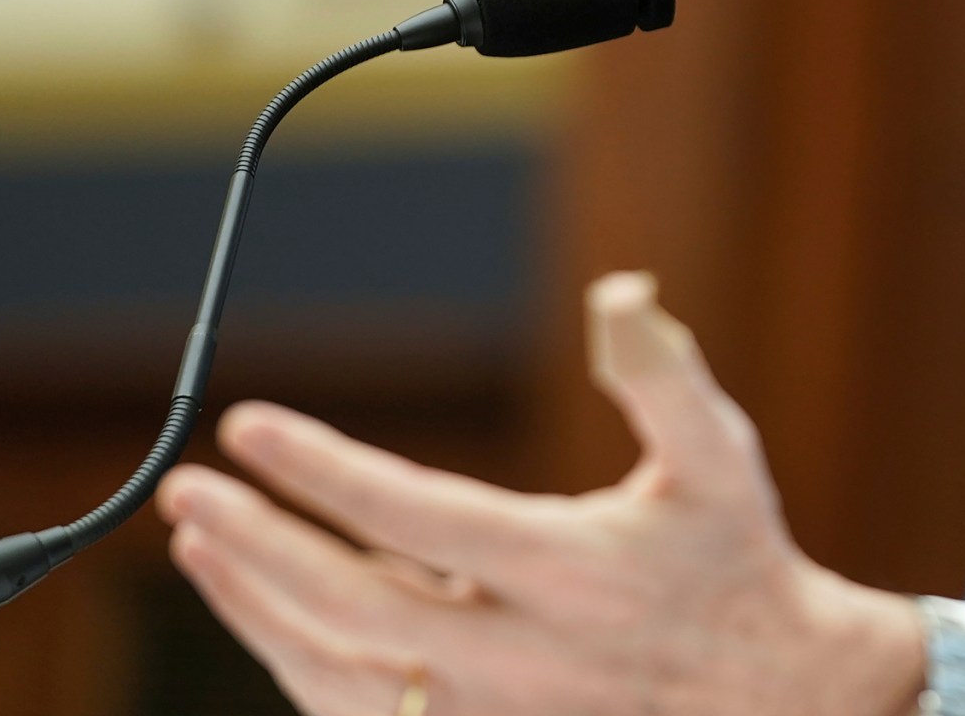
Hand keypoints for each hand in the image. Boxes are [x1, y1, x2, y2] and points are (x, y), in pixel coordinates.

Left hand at [156, 272, 926, 715]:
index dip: (323, 471)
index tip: (250, 423)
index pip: (416, 516)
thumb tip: (619, 290)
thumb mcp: (719, 455)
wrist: (776, 697)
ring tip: (201, 543)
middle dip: (256, 547)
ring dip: (257, 608)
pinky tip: (264, 609)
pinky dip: (296, 659)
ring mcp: (492, 712)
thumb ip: (663, 372)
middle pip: (350, 606)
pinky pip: (360, 711)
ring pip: (338, 673)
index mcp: (570, 571)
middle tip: (187, 490)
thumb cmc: (736, 556)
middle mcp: (519, 654)